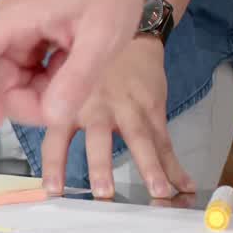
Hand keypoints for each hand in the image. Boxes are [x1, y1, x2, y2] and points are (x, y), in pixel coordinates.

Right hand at [0, 0, 152, 129]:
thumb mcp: (102, 37)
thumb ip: (77, 78)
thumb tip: (52, 118)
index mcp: (11, 18)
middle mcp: (3, 27)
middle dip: (20, 103)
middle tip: (63, 108)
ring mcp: (13, 35)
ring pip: (7, 82)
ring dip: (37, 96)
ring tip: (76, 80)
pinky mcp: (26, 41)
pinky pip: (23, 75)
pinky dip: (46, 85)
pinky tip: (72, 69)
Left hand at [40, 37, 194, 199]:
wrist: (130, 39)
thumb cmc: (91, 72)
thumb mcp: (67, 88)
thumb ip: (59, 116)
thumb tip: (47, 156)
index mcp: (70, 107)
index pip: (56, 140)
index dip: (54, 165)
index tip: (54, 191)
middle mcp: (98, 109)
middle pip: (98, 140)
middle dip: (100, 166)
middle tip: (103, 193)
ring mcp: (128, 109)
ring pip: (140, 140)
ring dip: (150, 167)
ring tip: (159, 192)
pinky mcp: (153, 109)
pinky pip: (165, 140)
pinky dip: (175, 165)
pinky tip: (185, 186)